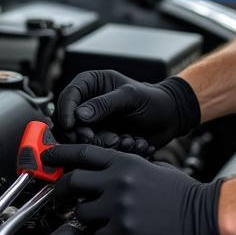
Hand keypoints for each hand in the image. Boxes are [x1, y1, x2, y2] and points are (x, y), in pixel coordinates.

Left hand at [43, 144, 228, 234]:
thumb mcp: (154, 168)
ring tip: (100, 220)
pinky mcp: (121, 231)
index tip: (46, 155)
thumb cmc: (182, 194)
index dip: (60, 153)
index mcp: (125, 163)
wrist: (202, 216)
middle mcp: (117, 181)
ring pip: (80, 213)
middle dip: (61, 190)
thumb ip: (128, 168)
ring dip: (86, 217)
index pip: (83, 153)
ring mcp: (117, 207)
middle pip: (72, 181)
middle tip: (60, 195)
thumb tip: (107, 174)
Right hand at [55, 70, 199, 151]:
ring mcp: (93, 123)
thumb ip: (105, 103)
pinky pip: (95, 150)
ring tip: (125, 140)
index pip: (68, 96)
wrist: (169, 118)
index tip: (72, 126)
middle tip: (106, 138)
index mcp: (91, 84)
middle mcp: (88, 103)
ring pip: (80, 140)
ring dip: (102, 144)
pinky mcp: (100, 139)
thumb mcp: (131, 96)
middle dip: (85, 135)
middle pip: (68, 123)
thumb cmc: (153, 100)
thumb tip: (79, 114)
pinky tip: (130, 143)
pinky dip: (111, 150)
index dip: (66, 112)